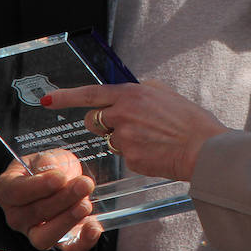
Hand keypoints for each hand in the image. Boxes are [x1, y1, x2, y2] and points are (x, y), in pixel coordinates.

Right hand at [0, 150, 101, 250]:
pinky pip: (69, 250)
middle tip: (83, 185)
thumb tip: (53, 170)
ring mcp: (35, 233)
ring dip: (68, 220)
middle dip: (62, 199)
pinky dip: (83, 242)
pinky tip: (94, 227)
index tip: (59, 178)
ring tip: (85, 204)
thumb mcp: (45, 156)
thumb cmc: (47, 167)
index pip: (16, 191)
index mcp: (7, 190)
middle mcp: (17, 216)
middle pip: (34, 213)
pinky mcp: (60, 243)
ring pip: (45, 237)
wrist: (58, 179)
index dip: (38, 186)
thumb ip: (47, 162)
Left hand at [41, 81, 229, 182]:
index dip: (65, 96)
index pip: (90, 93)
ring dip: (124, 140)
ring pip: (111, 140)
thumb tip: (127, 93)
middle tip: (125, 125)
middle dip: (102, 124)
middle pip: (93, 120)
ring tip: (151, 139)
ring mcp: (125, 138)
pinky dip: (136, 155)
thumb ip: (141, 91)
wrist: (203, 148)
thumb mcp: (165, 93)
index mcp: (131, 94)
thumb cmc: (189, 120)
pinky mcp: (129, 159)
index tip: (47, 99)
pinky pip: (124, 156)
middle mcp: (123, 114)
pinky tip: (155, 151)